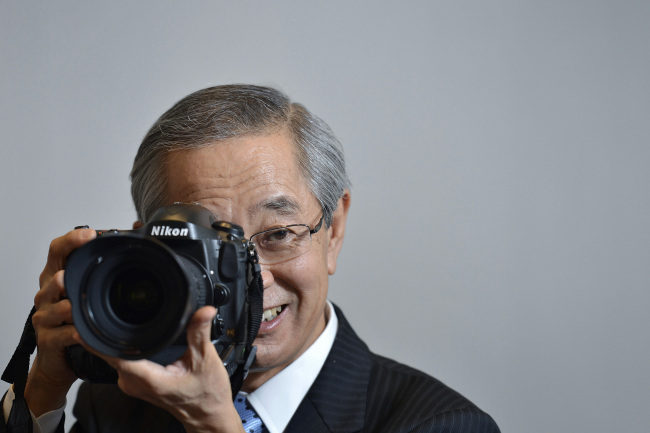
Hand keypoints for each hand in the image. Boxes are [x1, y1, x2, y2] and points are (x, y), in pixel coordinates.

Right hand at [24, 228, 96, 416]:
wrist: (60, 358)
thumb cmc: (74, 318)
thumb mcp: (87, 290)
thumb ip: (102, 267)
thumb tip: (136, 232)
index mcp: (58, 275)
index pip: (59, 250)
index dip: (71, 240)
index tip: (89, 234)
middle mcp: (48, 293)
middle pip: (52, 272)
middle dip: (63, 271)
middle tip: (71, 270)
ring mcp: (45, 316)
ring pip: (56, 305)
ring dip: (68, 305)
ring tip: (73, 306)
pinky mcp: (48, 339)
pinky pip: (63, 333)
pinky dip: (74, 333)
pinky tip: (81, 333)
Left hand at [97, 306, 244, 432]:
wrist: (207, 415)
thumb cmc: (207, 393)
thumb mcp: (207, 359)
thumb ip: (200, 332)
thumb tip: (203, 311)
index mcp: (150, 379)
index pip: (116, 356)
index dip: (101, 339)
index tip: (94, 323)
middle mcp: (135, 384)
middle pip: (112, 353)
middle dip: (112, 333)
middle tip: (119, 311)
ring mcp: (133, 385)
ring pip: (116, 357)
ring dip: (118, 341)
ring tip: (129, 322)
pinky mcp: (136, 384)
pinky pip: (123, 362)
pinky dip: (126, 349)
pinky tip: (136, 340)